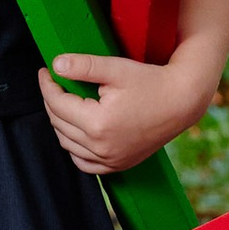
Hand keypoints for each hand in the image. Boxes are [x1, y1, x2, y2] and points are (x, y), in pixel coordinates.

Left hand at [39, 51, 202, 176]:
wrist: (182, 102)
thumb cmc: (152, 83)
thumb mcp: (116, 68)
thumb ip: (84, 66)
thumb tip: (56, 65)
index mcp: (98, 124)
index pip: (57, 104)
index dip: (47, 85)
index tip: (45, 72)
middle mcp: (101, 147)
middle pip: (59, 123)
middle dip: (52, 100)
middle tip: (54, 82)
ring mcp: (110, 160)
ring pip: (67, 144)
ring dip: (61, 123)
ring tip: (65, 102)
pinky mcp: (118, 165)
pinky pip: (84, 163)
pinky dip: (75, 148)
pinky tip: (77, 130)